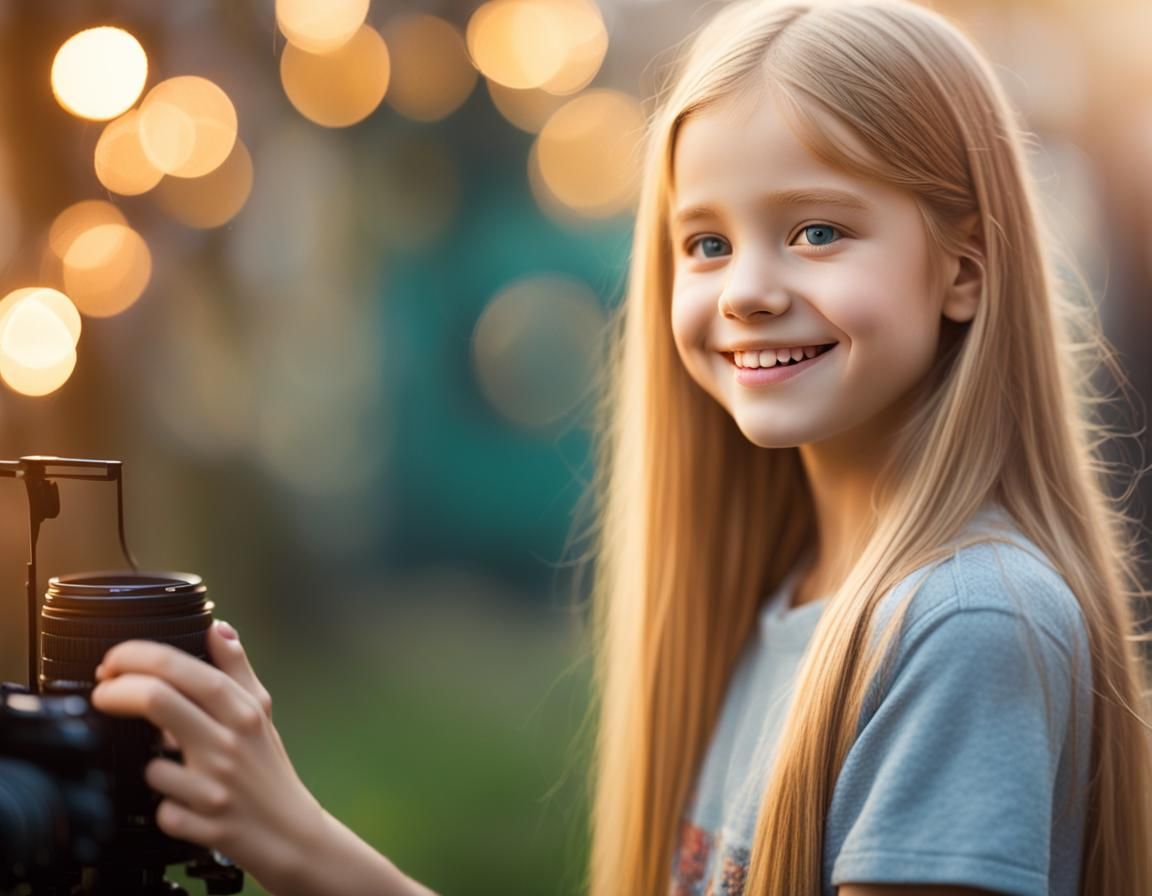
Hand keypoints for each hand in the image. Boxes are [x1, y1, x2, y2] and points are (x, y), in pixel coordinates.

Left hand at [91, 620, 323, 893]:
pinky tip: (184, 803)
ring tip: (167, 767)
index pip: (182, 668)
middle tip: (102, 690)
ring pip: (152, 765)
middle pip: (157, 700)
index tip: (115, 661)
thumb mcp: (261, 711)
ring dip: (152, 767)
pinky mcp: (206, 828)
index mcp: (243, 712)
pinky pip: (162, 811)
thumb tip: (217, 627)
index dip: (138, 656)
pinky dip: (166, 808)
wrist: (291, 835)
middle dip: (117, 690)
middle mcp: (229, 745)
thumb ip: (237, 668)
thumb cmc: (269, 769)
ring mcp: (216, 788)